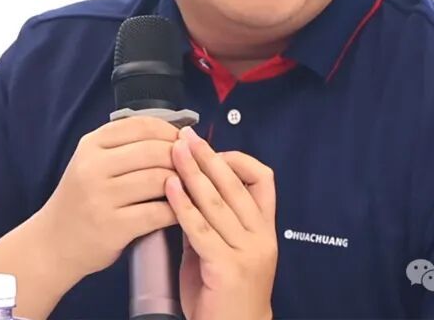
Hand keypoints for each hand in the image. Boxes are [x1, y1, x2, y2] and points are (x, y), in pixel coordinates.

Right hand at [32, 116, 180, 278]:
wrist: (54, 244)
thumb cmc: (84, 199)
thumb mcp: (93, 162)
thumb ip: (126, 145)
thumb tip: (179, 134)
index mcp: (91, 145)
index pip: (141, 126)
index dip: (170, 131)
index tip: (186, 141)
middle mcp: (93, 167)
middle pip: (154, 151)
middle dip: (181, 157)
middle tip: (195, 166)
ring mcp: (101, 197)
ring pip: (159, 180)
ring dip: (183, 183)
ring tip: (192, 187)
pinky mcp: (112, 227)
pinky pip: (157, 212)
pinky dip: (177, 210)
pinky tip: (183, 211)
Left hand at [165, 126, 277, 319]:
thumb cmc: (222, 296)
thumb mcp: (222, 251)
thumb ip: (211, 222)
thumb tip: (188, 190)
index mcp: (264, 230)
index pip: (263, 180)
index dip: (237, 161)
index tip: (212, 151)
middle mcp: (261, 237)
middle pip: (235, 185)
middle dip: (208, 157)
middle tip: (186, 137)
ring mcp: (246, 252)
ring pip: (218, 202)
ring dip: (193, 172)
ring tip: (174, 152)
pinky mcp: (226, 268)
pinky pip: (201, 229)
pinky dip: (183, 204)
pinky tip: (169, 187)